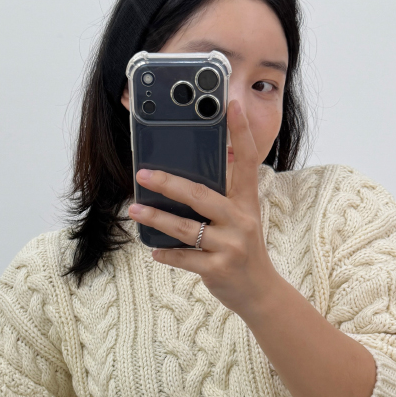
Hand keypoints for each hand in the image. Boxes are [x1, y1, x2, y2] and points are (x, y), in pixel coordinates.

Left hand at [128, 100, 277, 315]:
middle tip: (143, 173)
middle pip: (200, 196)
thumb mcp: (240, 218)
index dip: (241, 132)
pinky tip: (155, 250)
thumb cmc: (243, 248)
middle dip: (168, 183)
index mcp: (246, 202)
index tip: (232, 104)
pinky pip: (183, 257)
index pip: (246, 160)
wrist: (260, 292)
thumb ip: (221, 197)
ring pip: (185, 228)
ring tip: (135, 209)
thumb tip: (184, 175)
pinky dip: (166, 254)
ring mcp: (230, 245)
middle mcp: (241, 220)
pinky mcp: (218, 269)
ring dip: (155, 218)